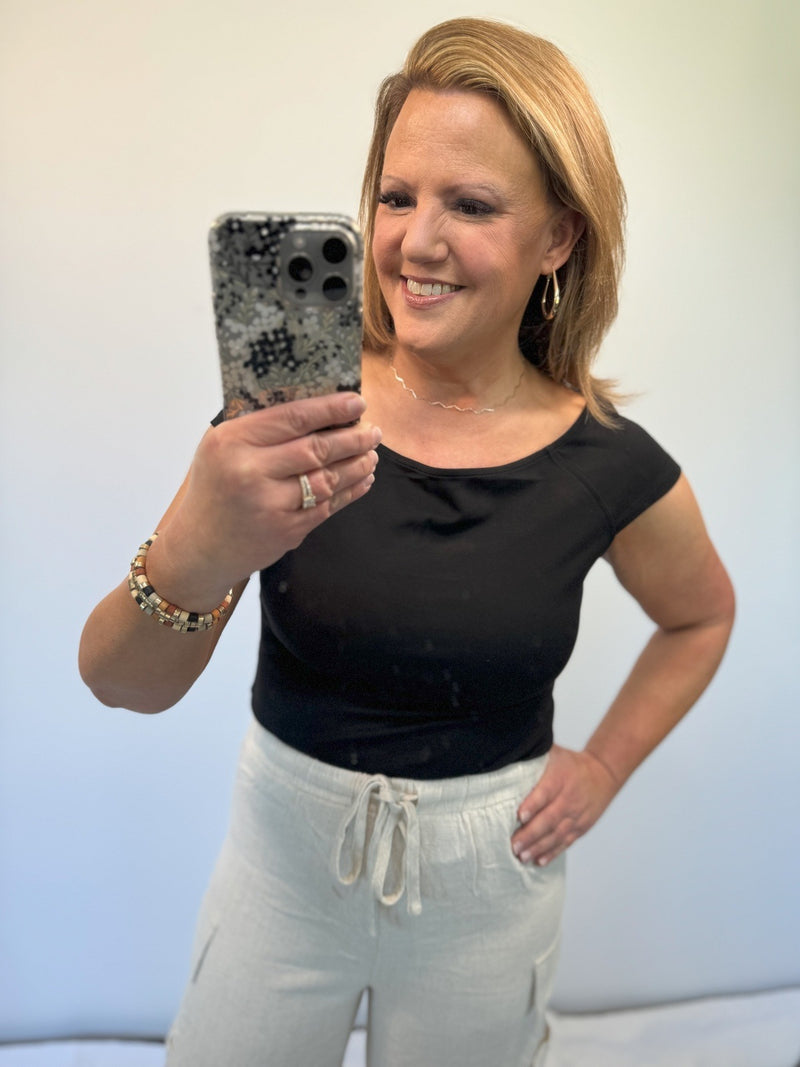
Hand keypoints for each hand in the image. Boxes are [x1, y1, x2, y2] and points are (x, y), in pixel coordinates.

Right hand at [148, 392, 379, 606]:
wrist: (199, 548)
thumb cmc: (214, 489)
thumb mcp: (220, 448)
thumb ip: (258, 428)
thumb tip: (316, 407)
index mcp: (231, 442)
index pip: (292, 418)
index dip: (330, 409)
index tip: (357, 401)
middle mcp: (250, 472)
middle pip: (317, 449)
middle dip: (353, 438)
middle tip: (373, 430)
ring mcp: (270, 505)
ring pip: (328, 479)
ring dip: (357, 464)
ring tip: (371, 452)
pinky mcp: (286, 531)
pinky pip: (327, 506)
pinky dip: (350, 491)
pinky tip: (363, 479)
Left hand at [511, 745, 618, 866]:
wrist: (604, 774)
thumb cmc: (571, 763)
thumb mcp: (555, 753)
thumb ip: (534, 757)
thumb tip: (507, 755)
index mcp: (561, 778)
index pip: (546, 792)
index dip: (533, 804)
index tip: (520, 816)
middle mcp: (569, 798)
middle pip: (550, 818)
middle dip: (531, 834)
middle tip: (514, 845)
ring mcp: (577, 815)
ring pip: (557, 834)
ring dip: (539, 847)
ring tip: (522, 856)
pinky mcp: (581, 827)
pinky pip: (566, 842)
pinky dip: (552, 853)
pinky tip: (539, 861)